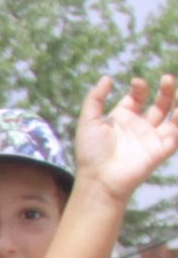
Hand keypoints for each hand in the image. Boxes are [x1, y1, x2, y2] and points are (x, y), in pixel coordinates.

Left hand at [73, 73, 177, 202]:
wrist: (99, 179)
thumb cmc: (90, 153)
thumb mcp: (88, 122)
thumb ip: (95, 99)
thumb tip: (107, 78)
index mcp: (122, 119)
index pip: (137, 97)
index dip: (139, 88)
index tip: (136, 83)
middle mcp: (139, 127)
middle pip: (159, 104)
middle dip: (165, 90)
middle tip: (166, 78)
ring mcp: (151, 138)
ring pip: (172, 116)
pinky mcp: (162, 149)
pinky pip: (177, 133)